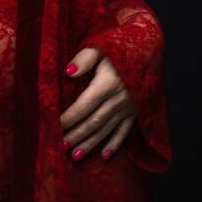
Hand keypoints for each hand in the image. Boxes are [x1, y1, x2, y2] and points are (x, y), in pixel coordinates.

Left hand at [60, 46, 136, 160]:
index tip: (53, 126)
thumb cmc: (118, 45)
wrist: (148, 46)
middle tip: (60, 147)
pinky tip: (104, 156)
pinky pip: (125, 131)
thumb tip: (68, 73)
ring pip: (107, 130)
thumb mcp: (100, 46)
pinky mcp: (136, 111)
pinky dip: (115, 144)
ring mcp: (129, 107)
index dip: (68, 117)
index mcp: (108, 83)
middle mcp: (119, 99)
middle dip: (76, 136)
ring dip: (91, 144)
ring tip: (75, 156)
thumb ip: (84, 59)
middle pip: (94, 122)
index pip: (83, 105)